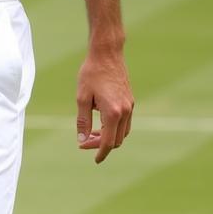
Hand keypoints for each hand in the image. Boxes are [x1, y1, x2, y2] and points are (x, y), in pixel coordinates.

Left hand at [76, 48, 133, 163]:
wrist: (107, 54)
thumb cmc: (91, 74)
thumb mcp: (82, 98)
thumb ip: (82, 121)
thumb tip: (82, 140)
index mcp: (113, 113)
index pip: (109, 142)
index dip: (100, 152)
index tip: (94, 159)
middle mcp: (126, 112)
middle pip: (117, 139)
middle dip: (102, 145)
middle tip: (84, 142)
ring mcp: (130, 106)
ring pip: (123, 132)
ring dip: (109, 137)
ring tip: (91, 134)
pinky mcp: (130, 101)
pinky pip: (125, 122)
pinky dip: (114, 128)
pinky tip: (101, 123)